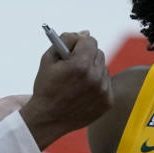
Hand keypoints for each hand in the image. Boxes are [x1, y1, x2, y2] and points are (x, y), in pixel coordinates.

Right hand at [20, 31, 113, 149]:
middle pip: (98, 53)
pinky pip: (106, 85)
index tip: (72, 50)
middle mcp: (95, 77)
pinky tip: (83, 93)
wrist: (48, 120)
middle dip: (87, 56)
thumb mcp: (48, 59)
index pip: (90, 41)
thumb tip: (85, 33)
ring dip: (93, 71)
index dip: (79, 43)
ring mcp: (103, 91)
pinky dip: (97, 86)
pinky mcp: (107, 102)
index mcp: (80, 64)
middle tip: (74, 66)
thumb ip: (65, 40)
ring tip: (77, 82)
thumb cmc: (45, 88)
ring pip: (103, 69)